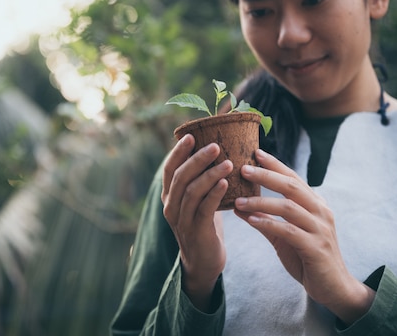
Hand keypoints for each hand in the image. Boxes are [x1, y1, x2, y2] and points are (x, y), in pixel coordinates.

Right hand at [161, 134, 232, 310]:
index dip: (178, 152)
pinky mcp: (197, 232)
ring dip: (210, 175)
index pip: (169, 169)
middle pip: (180, 177)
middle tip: (215, 145)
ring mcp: (182, 221)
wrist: (203, 262)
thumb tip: (215, 151)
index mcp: (169, 196)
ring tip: (227, 162)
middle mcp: (171, 207)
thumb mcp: (196, 201)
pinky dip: (214, 194)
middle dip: (197, 159)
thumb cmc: (203, 225)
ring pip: (192, 192)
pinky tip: (225, 183)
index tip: (191, 135)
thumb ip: (199, 181)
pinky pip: (204, 209)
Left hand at [235, 149, 374, 323]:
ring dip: (261, 202)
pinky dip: (269, 224)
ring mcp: (320, 229)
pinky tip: (251, 220)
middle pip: (292, 186)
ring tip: (238, 200)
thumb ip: (264, 220)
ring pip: (289, 207)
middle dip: (266, 175)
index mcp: (315, 204)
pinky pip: (289, 231)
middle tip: (243, 168)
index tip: (255, 152)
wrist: (333, 287)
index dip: (275, 165)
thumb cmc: (307, 258)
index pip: (293, 178)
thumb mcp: (283, 236)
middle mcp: (320, 212)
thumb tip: (238, 206)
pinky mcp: (316, 247)